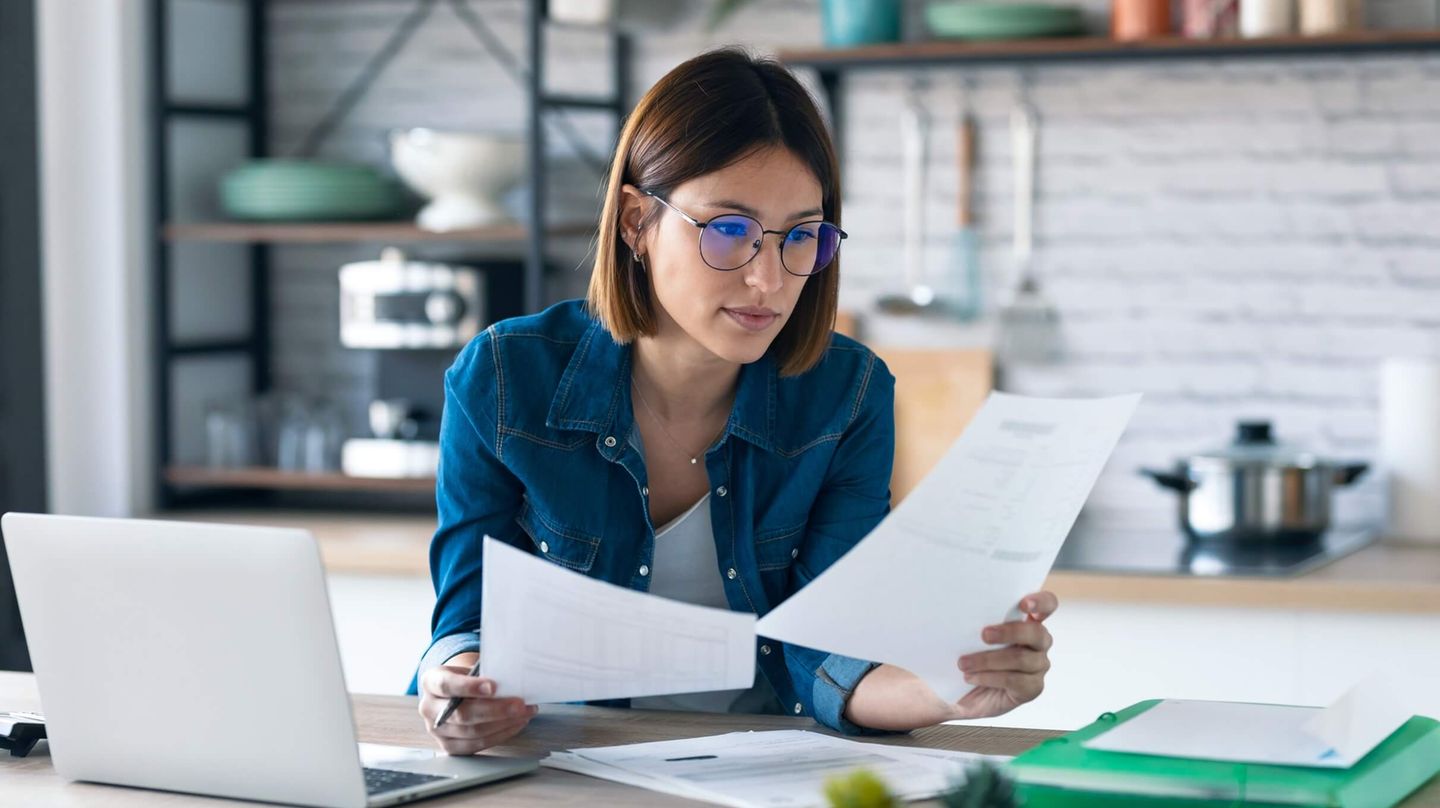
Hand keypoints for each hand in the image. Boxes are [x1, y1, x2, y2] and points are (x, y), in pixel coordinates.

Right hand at [418, 655, 537, 754]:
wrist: (456, 693)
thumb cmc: (465, 678)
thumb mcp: (468, 669)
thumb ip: (483, 674)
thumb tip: (512, 680)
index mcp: (431, 682)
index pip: (446, 685)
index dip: (470, 687)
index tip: (493, 687)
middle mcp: (428, 708)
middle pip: (462, 714)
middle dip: (496, 710)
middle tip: (520, 704)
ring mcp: (436, 730)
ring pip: (472, 732)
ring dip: (504, 723)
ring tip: (524, 713)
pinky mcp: (449, 746)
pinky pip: (477, 745)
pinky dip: (501, 734)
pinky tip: (516, 724)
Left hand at [950, 590, 1056, 720]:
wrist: (964, 693)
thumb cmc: (970, 656)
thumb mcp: (972, 637)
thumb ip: (977, 622)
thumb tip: (961, 609)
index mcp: (1028, 621)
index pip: (1047, 604)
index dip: (1041, 602)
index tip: (1023, 604)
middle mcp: (1039, 642)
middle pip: (1036, 633)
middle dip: (1010, 632)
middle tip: (984, 635)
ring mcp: (1039, 666)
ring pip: (1021, 658)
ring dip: (988, 660)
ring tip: (963, 663)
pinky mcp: (1032, 688)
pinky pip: (1014, 680)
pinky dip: (988, 677)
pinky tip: (970, 677)